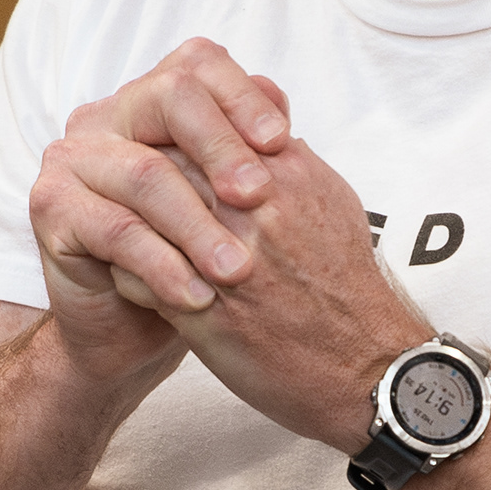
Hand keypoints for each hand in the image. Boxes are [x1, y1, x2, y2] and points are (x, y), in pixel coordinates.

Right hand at [26, 39, 291, 380]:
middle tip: (259, 198)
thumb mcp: (232, 205)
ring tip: (237, 271)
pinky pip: (115, 231)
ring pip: (147, 174)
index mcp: (154, 100)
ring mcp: (72, 157)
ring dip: (198, 226)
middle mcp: (108, 116)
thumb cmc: (194, 258)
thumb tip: (282, 108)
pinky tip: (198, 298)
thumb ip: (252, 153)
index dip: (243, 97)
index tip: (283, 144)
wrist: (135, 331)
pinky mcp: (50, 206)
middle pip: (170, 98)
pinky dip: (163, 267)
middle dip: (222, 147)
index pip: (199, 64)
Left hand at [151, 133, 430, 449]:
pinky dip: (129, 271)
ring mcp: (224, 260)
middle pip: (163, 164)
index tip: (158, 153)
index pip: (199, 126)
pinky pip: (138, 275)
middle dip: (139, 176)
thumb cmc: (346, 284)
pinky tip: (137, 276)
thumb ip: (289, 159)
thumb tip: (257, 127)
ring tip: (125, 230)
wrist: (365, 364)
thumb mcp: (332, 201)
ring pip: (141, 215)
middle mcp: (253, 210)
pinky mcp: (201, 311)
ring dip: (127, 221)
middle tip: (124, 188)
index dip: (168, 137)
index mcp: (282, 174)